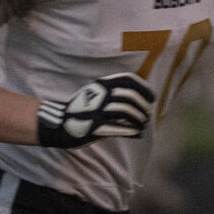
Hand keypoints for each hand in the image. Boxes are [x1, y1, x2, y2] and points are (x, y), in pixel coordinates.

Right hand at [36, 72, 154, 148]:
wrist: (61, 125)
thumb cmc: (84, 111)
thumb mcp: (97, 95)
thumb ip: (115, 93)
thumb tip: (143, 99)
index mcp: (101, 84)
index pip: (128, 79)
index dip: (144, 88)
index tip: (152, 99)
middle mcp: (98, 94)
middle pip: (130, 96)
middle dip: (143, 107)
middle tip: (146, 115)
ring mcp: (96, 110)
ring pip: (126, 111)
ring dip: (139, 119)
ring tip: (141, 125)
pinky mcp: (94, 126)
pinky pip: (118, 128)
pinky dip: (132, 131)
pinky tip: (137, 134)